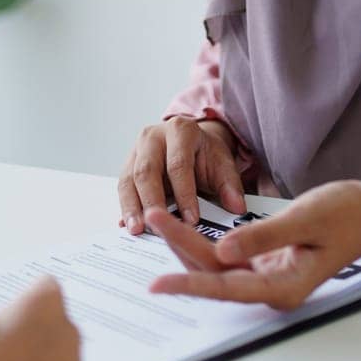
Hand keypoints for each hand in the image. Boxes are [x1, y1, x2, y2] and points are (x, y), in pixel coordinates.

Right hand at [118, 116, 245, 231]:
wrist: (192, 144)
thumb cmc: (206, 155)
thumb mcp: (223, 164)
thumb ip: (230, 185)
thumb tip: (237, 208)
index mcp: (180, 130)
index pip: (179, 164)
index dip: (184, 193)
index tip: (191, 220)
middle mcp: (153, 137)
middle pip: (147, 170)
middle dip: (151, 201)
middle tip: (156, 226)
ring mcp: (136, 150)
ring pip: (129, 179)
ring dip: (132, 207)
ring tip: (136, 230)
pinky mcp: (127, 166)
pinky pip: (123, 188)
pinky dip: (125, 208)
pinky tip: (128, 226)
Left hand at [145, 180, 360, 309]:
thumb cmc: (347, 214)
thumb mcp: (305, 218)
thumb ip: (263, 235)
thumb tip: (223, 249)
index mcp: (283, 287)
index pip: (225, 288)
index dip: (189, 285)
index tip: (158, 285)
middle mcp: (272, 288)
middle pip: (214, 274)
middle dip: (181, 248)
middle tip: (153, 219)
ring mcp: (269, 276)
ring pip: (218, 265)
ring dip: (189, 243)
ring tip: (161, 219)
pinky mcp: (267, 262)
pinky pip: (228, 257)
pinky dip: (206, 242)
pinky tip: (186, 230)